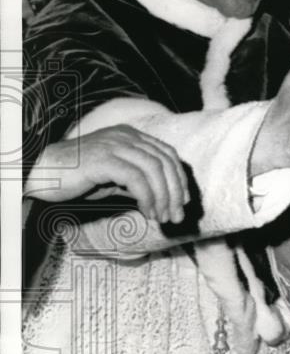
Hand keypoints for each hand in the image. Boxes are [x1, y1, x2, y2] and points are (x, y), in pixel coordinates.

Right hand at [27, 126, 189, 222]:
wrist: (41, 174)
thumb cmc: (78, 177)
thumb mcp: (114, 177)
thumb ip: (138, 181)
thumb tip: (164, 198)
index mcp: (131, 136)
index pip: (167, 154)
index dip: (179, 178)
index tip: (183, 201)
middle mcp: (126, 136)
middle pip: (165, 162)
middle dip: (175, 192)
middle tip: (176, 216)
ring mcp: (114, 145)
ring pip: (154, 170)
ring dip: (163, 197)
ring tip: (161, 217)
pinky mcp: (104, 159)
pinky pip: (136, 178)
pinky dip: (147, 197)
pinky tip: (147, 212)